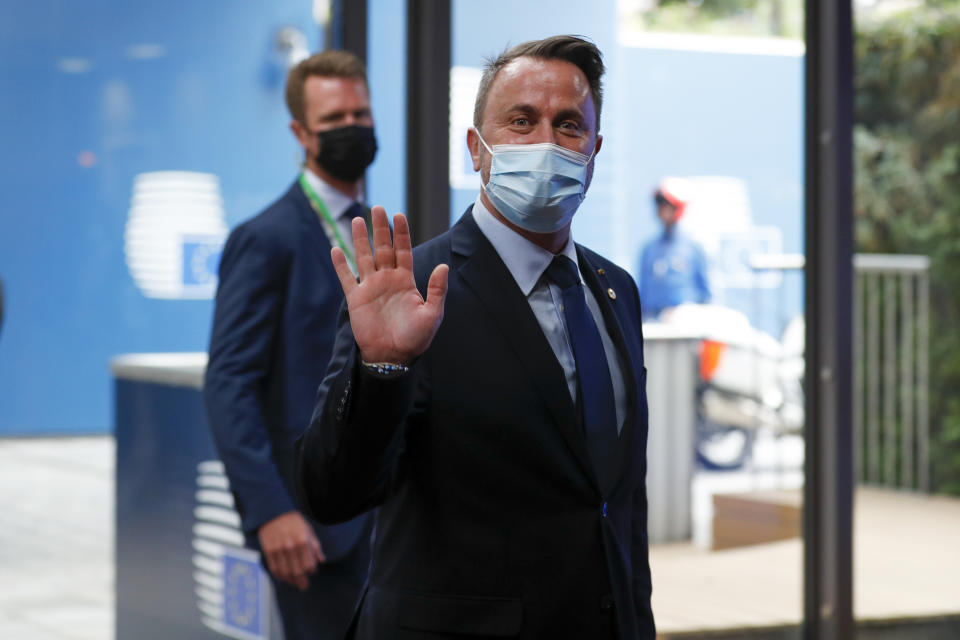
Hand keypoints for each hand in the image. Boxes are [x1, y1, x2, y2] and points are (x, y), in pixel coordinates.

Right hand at [257, 511, 324, 590]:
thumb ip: (315, 546)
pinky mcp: (268, 551)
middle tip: (304, 586)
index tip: (311, 572)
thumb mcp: (308, 530)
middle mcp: (290, 547)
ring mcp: (278, 550)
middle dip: (302, 581)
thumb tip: (321, 561)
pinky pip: (274, 569)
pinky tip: (284, 578)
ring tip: (295, 583)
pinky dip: (280, 576)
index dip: (311, 570)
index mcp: (302, 541)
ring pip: (285, 573)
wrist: (273, 513)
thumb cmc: (294, 521)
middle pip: (297, 571)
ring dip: (291, 580)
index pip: (309, 565)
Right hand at [332, 206, 448, 363]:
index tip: (399, 215)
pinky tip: (335, 249)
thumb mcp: (432, 314)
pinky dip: (340, 265)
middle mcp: (388, 280)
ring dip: (360, 239)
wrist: (393, 357)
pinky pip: (346, 278)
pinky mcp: (356, 298)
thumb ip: (437, 290)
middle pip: (383, 248)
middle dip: (380, 228)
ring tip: (356, 220)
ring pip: (364, 257)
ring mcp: (371, 287)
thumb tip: (443, 266)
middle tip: (377, 208)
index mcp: (406, 281)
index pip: (403, 250)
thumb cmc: (416, 339)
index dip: (401, 233)